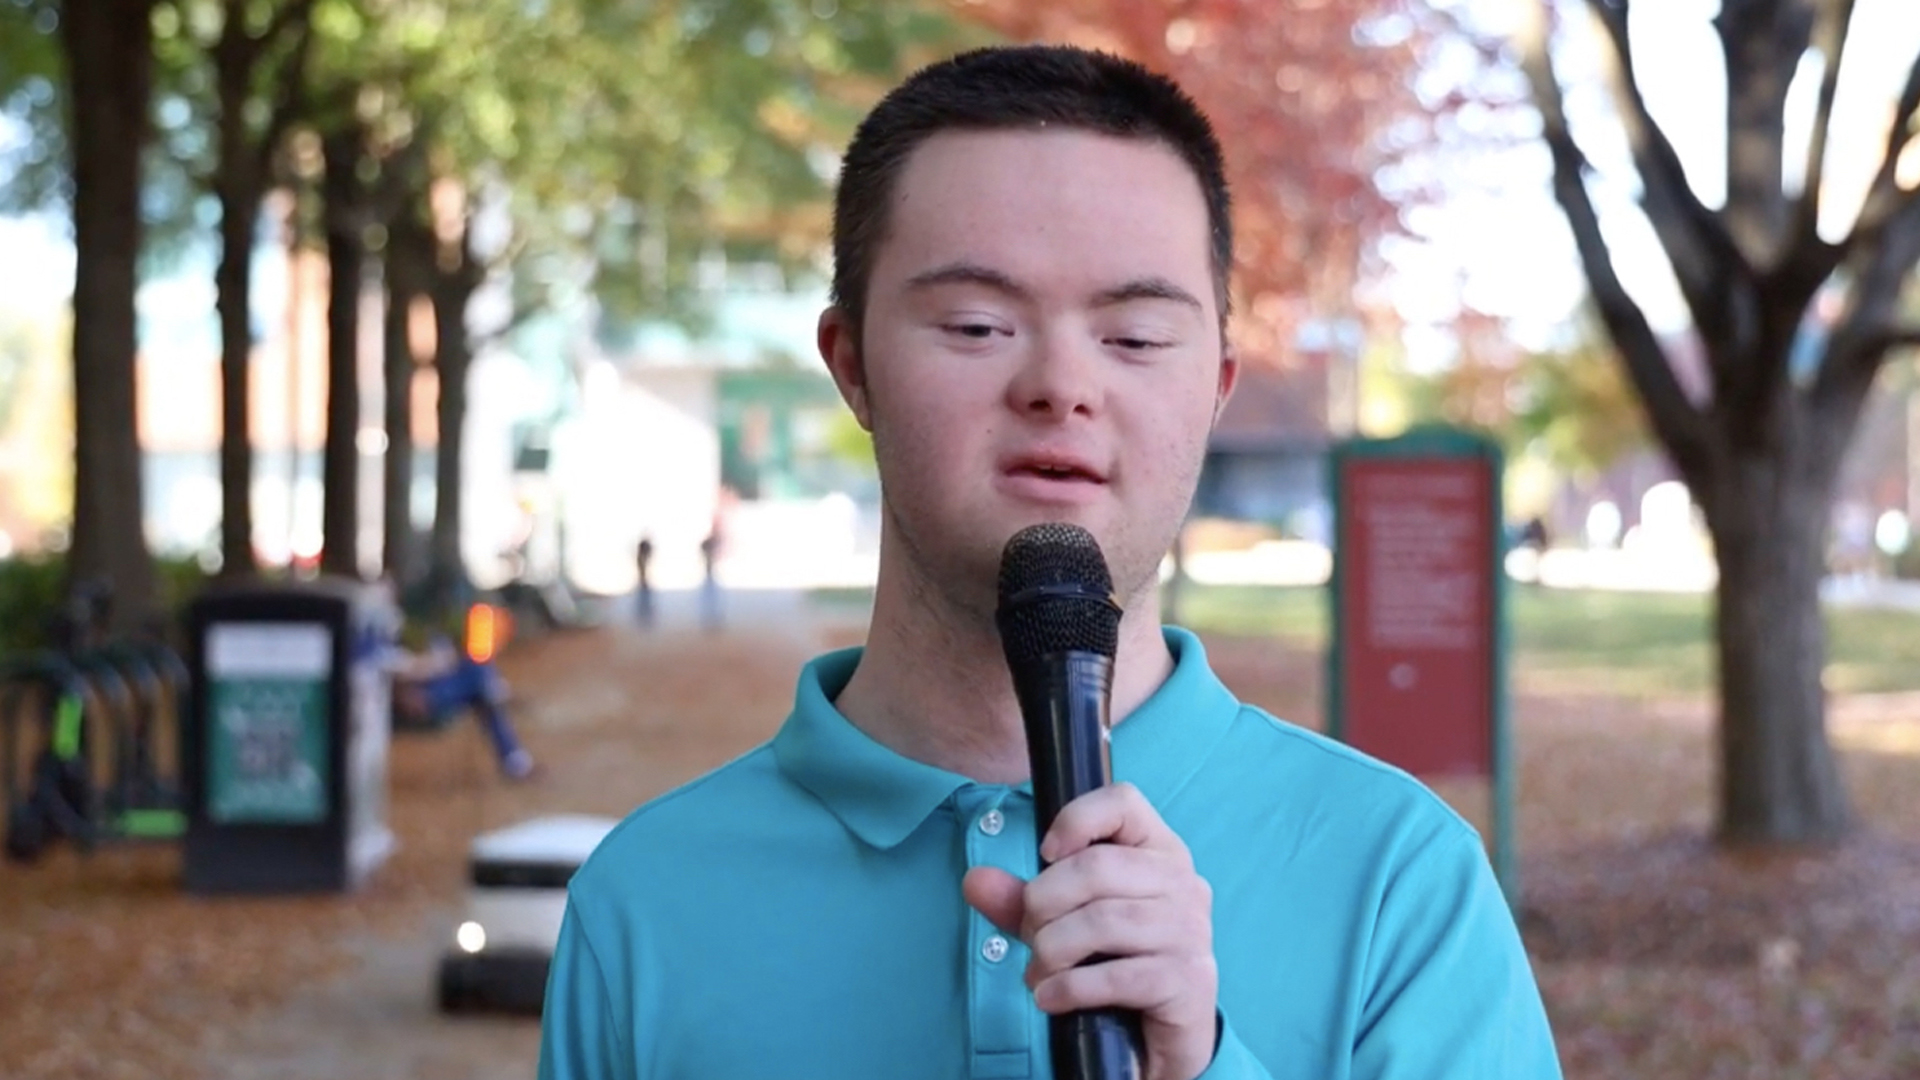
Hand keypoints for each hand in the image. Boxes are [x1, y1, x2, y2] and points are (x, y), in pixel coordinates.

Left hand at [962, 782, 1217, 1079]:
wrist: (1162, 1033)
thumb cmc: (1116, 962)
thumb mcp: (1064, 922)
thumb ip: (1021, 900)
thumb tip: (974, 881)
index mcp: (1159, 851)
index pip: (1123, 802)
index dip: (1075, 819)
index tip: (1045, 855)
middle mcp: (1183, 883)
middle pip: (1097, 867)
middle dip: (1044, 904)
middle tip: (1032, 937)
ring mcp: (1190, 932)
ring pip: (1103, 922)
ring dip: (1052, 950)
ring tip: (1039, 972)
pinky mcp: (1188, 981)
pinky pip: (1116, 977)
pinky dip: (1069, 988)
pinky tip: (1050, 998)